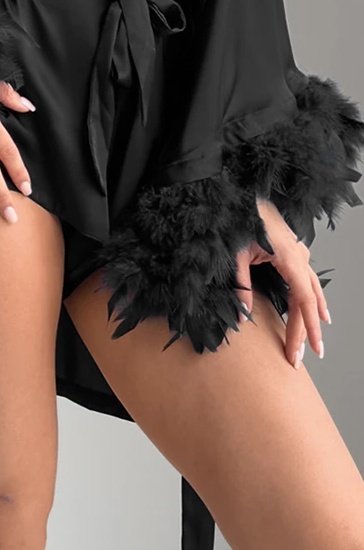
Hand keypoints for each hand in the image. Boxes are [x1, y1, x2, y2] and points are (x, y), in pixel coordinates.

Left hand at [235, 197, 331, 368]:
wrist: (240, 192)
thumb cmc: (237, 216)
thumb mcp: (234, 252)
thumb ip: (241, 284)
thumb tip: (245, 314)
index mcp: (288, 257)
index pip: (303, 301)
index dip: (306, 329)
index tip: (306, 351)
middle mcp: (298, 255)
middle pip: (307, 300)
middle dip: (305, 330)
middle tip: (299, 357)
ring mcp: (297, 251)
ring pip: (311, 289)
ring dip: (312, 315)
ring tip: (315, 338)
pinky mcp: (291, 249)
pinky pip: (306, 278)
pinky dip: (310, 296)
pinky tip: (315, 308)